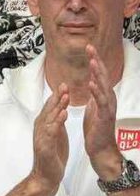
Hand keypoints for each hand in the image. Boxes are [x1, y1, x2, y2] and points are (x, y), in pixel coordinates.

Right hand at [29, 83, 68, 195]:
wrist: (46, 176)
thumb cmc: (52, 156)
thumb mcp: (57, 136)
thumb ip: (57, 123)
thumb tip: (61, 109)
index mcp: (44, 127)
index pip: (50, 109)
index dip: (56, 97)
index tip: (64, 86)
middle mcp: (40, 130)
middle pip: (48, 110)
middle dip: (56, 98)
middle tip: (64, 86)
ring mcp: (41, 138)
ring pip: (49, 119)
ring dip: (57, 107)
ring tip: (65, 96)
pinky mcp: (45, 147)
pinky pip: (51, 132)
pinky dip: (57, 122)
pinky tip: (63, 115)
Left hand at [83, 45, 123, 180]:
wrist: (100, 148)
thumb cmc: (96, 129)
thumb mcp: (93, 108)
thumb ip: (94, 96)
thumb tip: (93, 84)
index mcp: (103, 96)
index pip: (98, 75)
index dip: (94, 61)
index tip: (88, 48)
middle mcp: (107, 99)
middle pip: (102, 76)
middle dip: (96, 61)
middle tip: (90, 47)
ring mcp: (108, 107)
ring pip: (103, 86)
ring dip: (97, 73)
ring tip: (92, 61)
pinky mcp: (105, 116)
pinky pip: (101, 102)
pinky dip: (96, 92)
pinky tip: (91, 83)